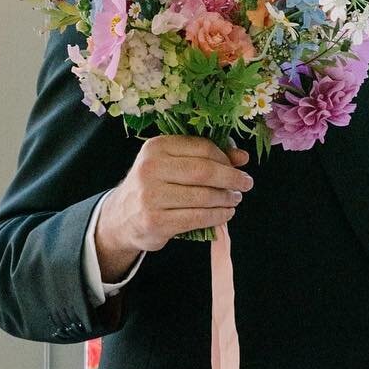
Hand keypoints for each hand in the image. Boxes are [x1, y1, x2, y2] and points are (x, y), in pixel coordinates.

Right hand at [94, 135, 252, 278]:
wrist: (122, 216)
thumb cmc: (155, 185)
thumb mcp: (173, 164)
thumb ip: (206, 157)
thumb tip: (243, 157)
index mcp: (156, 147)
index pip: (201, 147)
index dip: (225, 157)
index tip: (238, 166)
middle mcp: (151, 169)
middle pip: (204, 171)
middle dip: (231, 178)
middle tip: (246, 183)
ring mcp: (151, 196)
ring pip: (203, 196)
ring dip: (226, 199)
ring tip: (235, 199)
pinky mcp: (156, 221)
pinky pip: (197, 218)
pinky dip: (217, 216)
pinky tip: (225, 214)